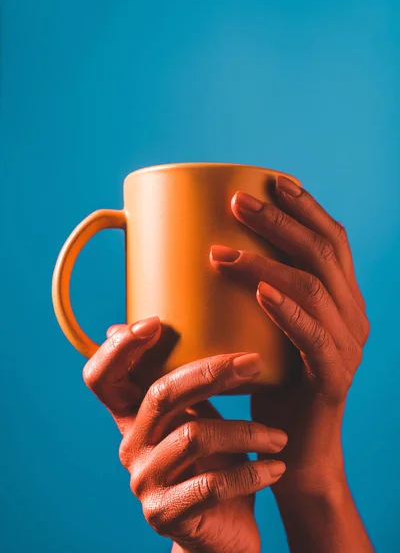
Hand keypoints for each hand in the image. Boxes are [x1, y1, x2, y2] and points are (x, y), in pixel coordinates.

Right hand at [82, 318, 287, 552]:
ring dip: (246, 431)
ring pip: (193, 437)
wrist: (223, 530)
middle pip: (160, 394)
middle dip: (211, 372)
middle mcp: (130, 445)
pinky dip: (251, 472)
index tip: (155, 323)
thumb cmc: (213, 460)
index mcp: (132, 415)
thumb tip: (163, 318)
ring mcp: (145, 481)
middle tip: (254, 363)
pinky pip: (212, 486)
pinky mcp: (166, 514)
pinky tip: (277, 466)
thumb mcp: (198, 414)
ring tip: (279, 436)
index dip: (119, 349)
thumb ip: (185, 378)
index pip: (101, 378)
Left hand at [210, 175, 369, 491]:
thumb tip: (167, 274)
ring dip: (268, 262)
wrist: (290, 450)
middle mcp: (353, 316)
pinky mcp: (334, 377)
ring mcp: (348, 346)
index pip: (332, 241)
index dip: (307, 207)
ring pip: (314, 288)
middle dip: (281, 220)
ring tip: (222, 251)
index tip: (273, 181)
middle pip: (323, 252)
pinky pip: (314, 337)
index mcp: (340, 299)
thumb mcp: (255, 332)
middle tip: (237, 201)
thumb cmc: (266, 383)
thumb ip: (233, 299)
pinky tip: (260, 291)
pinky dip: (288, 310)